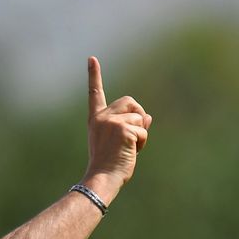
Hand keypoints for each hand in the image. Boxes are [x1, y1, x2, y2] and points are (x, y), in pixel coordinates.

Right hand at [83, 56, 151, 200]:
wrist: (102, 179)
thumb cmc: (108, 166)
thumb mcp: (117, 142)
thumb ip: (129, 126)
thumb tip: (147, 116)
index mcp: (96, 120)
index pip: (95, 94)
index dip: (94, 76)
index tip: (92, 59)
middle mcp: (102, 117)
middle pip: (130, 102)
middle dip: (137, 117)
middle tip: (130, 138)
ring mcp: (112, 122)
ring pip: (139, 117)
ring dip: (140, 134)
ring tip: (127, 150)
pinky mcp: (123, 129)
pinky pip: (143, 130)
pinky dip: (142, 143)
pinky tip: (130, 152)